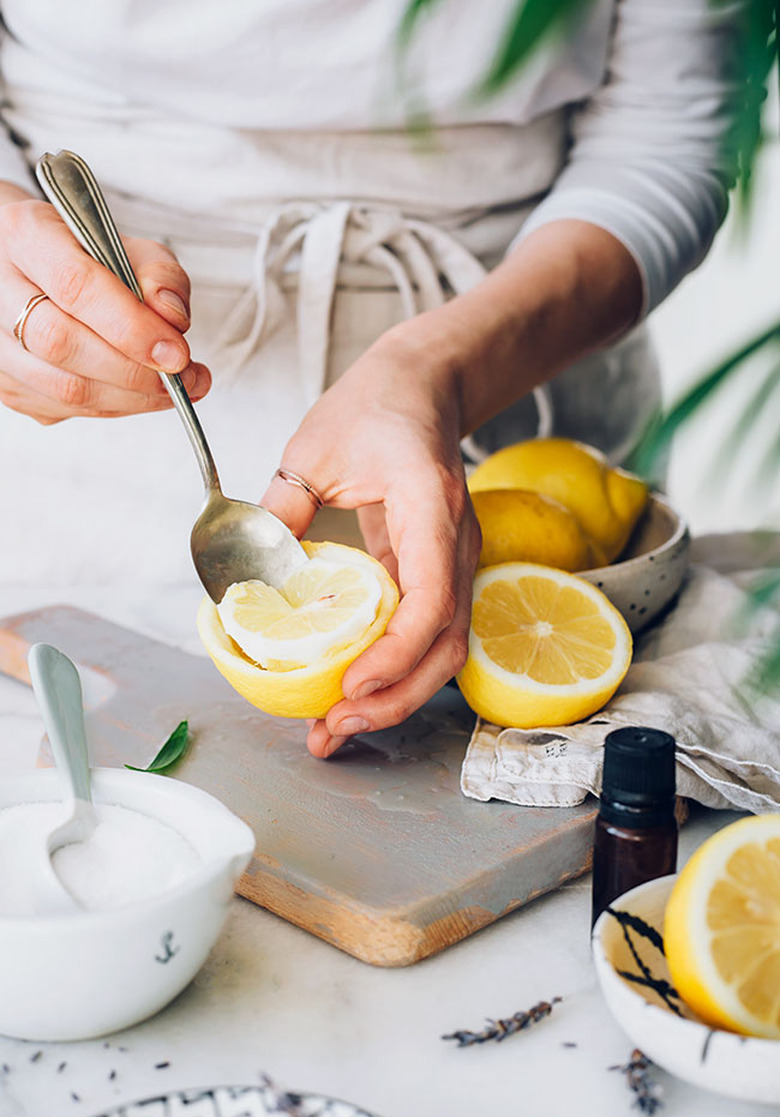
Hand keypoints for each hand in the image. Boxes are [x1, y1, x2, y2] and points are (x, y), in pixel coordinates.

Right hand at [0, 186, 209, 423]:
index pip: (76, 286)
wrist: (33, 268)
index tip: (178, 353)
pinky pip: (62, 409)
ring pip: (62, 387)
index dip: (132, 327)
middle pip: (62, 343)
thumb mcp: (129, 244)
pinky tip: (138, 392)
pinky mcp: (3, 382)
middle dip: (135, 371)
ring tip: (173, 388)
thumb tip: (172, 319)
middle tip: (184, 376)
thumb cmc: (82, 253)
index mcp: (25, 236)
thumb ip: (159, 273)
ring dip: (130, 397)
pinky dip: (112, 406)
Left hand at [261, 314, 481, 757]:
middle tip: (336, 725)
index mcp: (430, 504)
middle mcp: (455, 542)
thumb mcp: (312, 448)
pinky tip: (355, 692)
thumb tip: (246, 578)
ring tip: (339, 726)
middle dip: (396, 696)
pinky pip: (428, 635)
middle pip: (447, 642)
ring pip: (445, 650)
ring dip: (396, 696)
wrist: (422, 389)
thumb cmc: (375, 407)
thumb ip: (281, 510)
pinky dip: (396, 672)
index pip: (432, 594)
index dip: (396, 651)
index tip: (351, 682)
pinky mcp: (440, 574)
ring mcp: (455, 561)